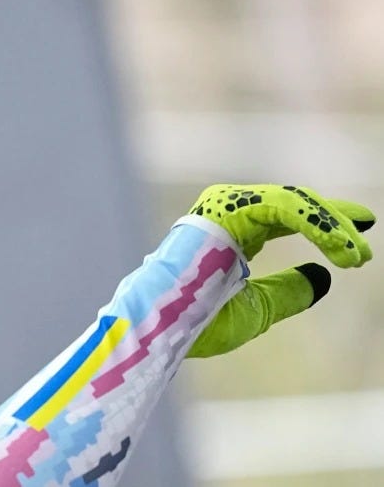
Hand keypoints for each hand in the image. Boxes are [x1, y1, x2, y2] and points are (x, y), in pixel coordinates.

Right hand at [186, 184, 374, 357]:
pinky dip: (315, 223)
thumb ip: (288, 290)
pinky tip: (335, 245)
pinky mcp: (227, 207)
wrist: (166, 327)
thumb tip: (323, 277)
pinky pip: (283, 206)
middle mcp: (227, 213)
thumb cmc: (198, 322)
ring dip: (330, 226)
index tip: (360, 236)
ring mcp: (225, 206)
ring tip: (354, 254)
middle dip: (334, 222)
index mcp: (230, 234)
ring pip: (293, 202)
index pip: (285, 217)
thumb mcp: (258, 307)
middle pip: (293, 205)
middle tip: (362, 250)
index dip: (324, 224)